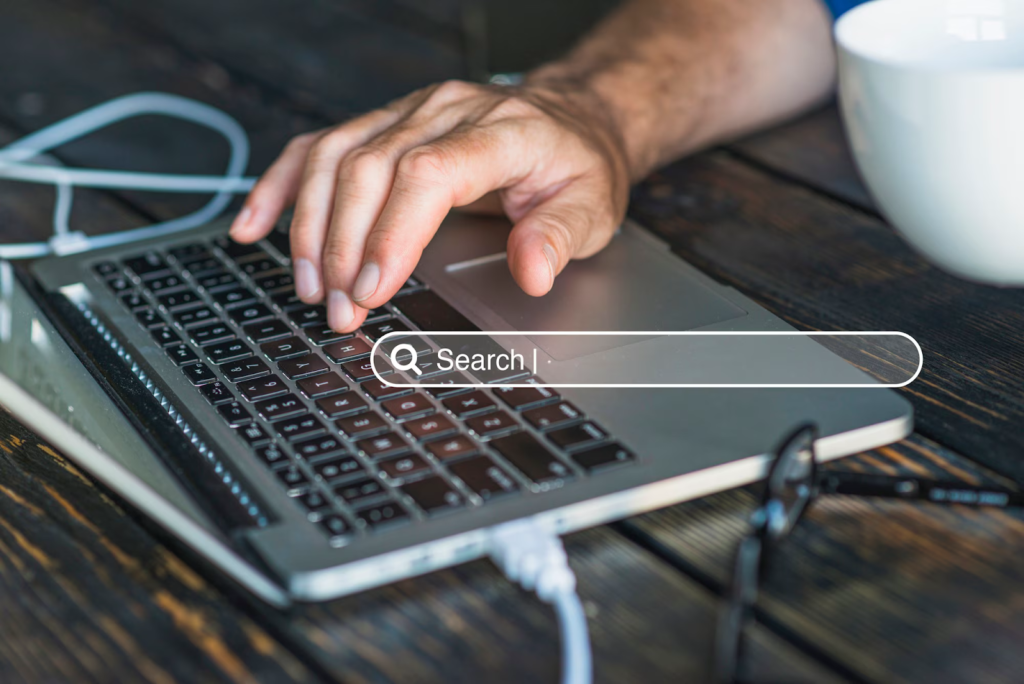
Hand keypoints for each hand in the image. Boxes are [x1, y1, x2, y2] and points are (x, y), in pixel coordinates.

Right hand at [230, 79, 630, 331]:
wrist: (570, 120)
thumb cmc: (576, 165)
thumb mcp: (592, 206)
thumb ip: (560, 237)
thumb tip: (532, 272)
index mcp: (500, 131)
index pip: (428, 174)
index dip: (391, 232)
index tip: (373, 288)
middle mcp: (445, 112)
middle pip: (369, 167)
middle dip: (345, 246)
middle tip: (340, 309)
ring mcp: (408, 113)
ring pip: (334, 155)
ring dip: (310, 225)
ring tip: (309, 285)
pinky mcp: (383, 123)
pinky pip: (319, 146)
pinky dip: (281, 186)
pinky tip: (255, 223)